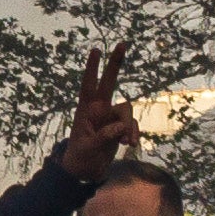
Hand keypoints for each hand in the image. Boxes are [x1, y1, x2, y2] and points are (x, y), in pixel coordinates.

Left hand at [54, 42, 137, 182]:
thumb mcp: (89, 148)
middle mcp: (99, 109)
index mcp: (86, 110)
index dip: (92, 68)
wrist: (86, 172)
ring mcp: (110, 117)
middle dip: (115, 63)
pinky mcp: (120, 128)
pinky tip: (131, 144)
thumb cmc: (81, 158)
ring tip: (127, 142)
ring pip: (126, 109)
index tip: (95, 50)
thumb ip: (105, 137)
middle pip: (109, 82)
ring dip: (129, 125)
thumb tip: (122, 128)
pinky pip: (132, 124)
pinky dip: (133, 133)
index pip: (88, 85)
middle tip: (122, 43)